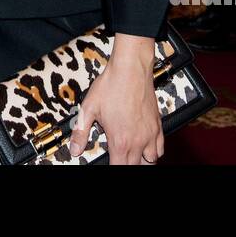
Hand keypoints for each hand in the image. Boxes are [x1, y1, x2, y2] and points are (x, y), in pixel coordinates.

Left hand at [68, 33, 162, 164]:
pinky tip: (146, 147)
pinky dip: (154, 151)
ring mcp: (150, 133)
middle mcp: (138, 140)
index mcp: (120, 141)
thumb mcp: (89, 108)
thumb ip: (81, 132)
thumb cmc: (112, 85)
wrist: (131, 68)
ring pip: (151, 160)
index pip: (119, 168)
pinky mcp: (157, 125)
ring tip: (132, 157)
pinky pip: (160, 147)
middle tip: (118, 159)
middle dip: (126, 166)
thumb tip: (75, 149)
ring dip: (141, 161)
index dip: (113, 168)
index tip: (109, 164)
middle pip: (136, 167)